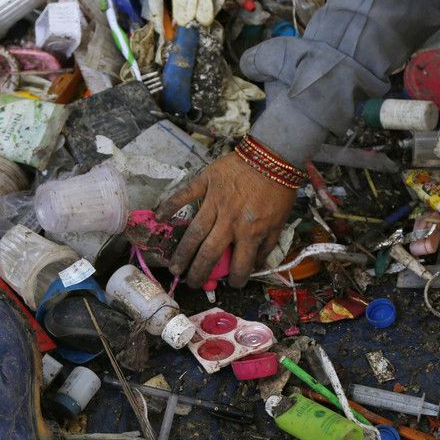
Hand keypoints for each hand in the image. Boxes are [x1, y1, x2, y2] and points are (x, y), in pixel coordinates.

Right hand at [156, 152, 296, 288]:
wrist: (273, 155)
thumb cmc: (278, 190)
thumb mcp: (280, 222)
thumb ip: (267, 245)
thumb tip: (256, 264)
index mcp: (251, 231)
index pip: (240, 264)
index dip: (236, 279)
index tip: (232, 284)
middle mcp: (230, 220)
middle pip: (209, 253)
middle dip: (199, 272)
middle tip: (192, 283)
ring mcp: (215, 201)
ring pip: (194, 232)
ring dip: (182, 253)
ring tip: (174, 267)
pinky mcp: (206, 182)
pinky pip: (185, 195)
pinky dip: (170, 205)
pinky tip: (159, 217)